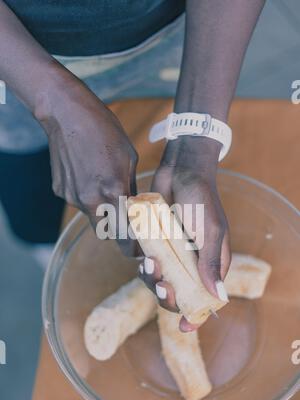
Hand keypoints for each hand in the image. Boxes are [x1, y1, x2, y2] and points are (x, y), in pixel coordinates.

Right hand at [35, 75, 137, 253]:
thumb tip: (135, 206)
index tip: (137, 248)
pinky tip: (87, 174)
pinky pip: (78, 202)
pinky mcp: (61, 191)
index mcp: (113, 191)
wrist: (66, 114)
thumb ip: (131, 188)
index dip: (131, 246)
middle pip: (105, 234)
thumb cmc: (104, 130)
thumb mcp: (129, 158)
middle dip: (116, 231)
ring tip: (102, 184)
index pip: (124, 234)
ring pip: (91, 216)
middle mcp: (91, 199)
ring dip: (100, 210)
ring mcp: (73, 197)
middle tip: (123, 220)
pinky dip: (85, 196)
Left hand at [140, 137, 230, 331]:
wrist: (180, 170)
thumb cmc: (202, 199)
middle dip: (168, 297)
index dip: (195, 316)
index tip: (185, 326)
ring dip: (152, 280)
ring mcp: (172, 254)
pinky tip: (143, 255)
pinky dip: (143, 265)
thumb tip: (218, 298)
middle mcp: (191, 262)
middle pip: (178, 294)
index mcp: (211, 264)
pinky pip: (146, 263)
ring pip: (158, 281)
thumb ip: (212, 263)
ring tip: (149, 264)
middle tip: (163, 287)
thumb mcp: (211, 232)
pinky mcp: (154, 242)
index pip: (205, 298)